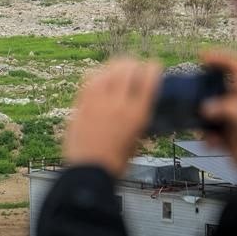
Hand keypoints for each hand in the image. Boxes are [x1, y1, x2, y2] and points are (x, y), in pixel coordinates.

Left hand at [63, 59, 161, 177]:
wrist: (89, 171)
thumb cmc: (115, 162)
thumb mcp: (137, 141)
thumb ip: (139, 121)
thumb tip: (140, 107)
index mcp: (137, 114)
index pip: (149, 80)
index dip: (153, 69)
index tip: (154, 66)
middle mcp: (119, 103)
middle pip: (128, 69)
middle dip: (134, 64)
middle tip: (135, 66)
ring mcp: (98, 101)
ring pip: (108, 70)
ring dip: (116, 66)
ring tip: (119, 67)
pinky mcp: (82, 103)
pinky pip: (90, 79)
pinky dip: (98, 74)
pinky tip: (101, 76)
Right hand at [200, 51, 236, 174]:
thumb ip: (232, 110)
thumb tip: (207, 107)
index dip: (222, 59)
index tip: (201, 58)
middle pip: (221, 88)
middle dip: (204, 90)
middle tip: (190, 93)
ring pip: (214, 111)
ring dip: (202, 117)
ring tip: (196, 124)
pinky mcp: (233, 140)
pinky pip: (214, 132)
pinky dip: (208, 136)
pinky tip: (208, 143)